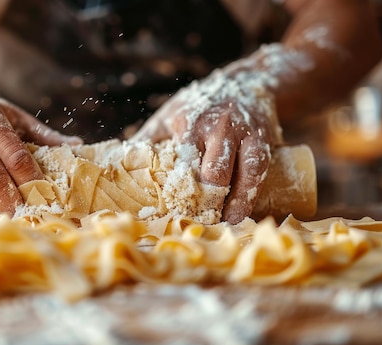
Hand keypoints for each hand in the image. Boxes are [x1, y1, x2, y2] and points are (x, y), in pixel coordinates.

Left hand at [131, 65, 282, 223]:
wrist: (245, 83)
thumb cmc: (198, 105)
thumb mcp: (169, 115)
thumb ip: (148, 139)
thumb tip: (120, 165)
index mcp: (190, 122)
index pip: (184, 161)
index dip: (179, 189)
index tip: (172, 211)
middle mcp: (219, 127)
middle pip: (214, 169)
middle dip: (206, 198)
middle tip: (197, 221)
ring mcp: (244, 134)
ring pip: (242, 171)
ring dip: (233, 201)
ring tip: (224, 223)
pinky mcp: (262, 141)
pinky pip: (258, 170)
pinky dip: (250, 194)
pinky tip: (241, 213)